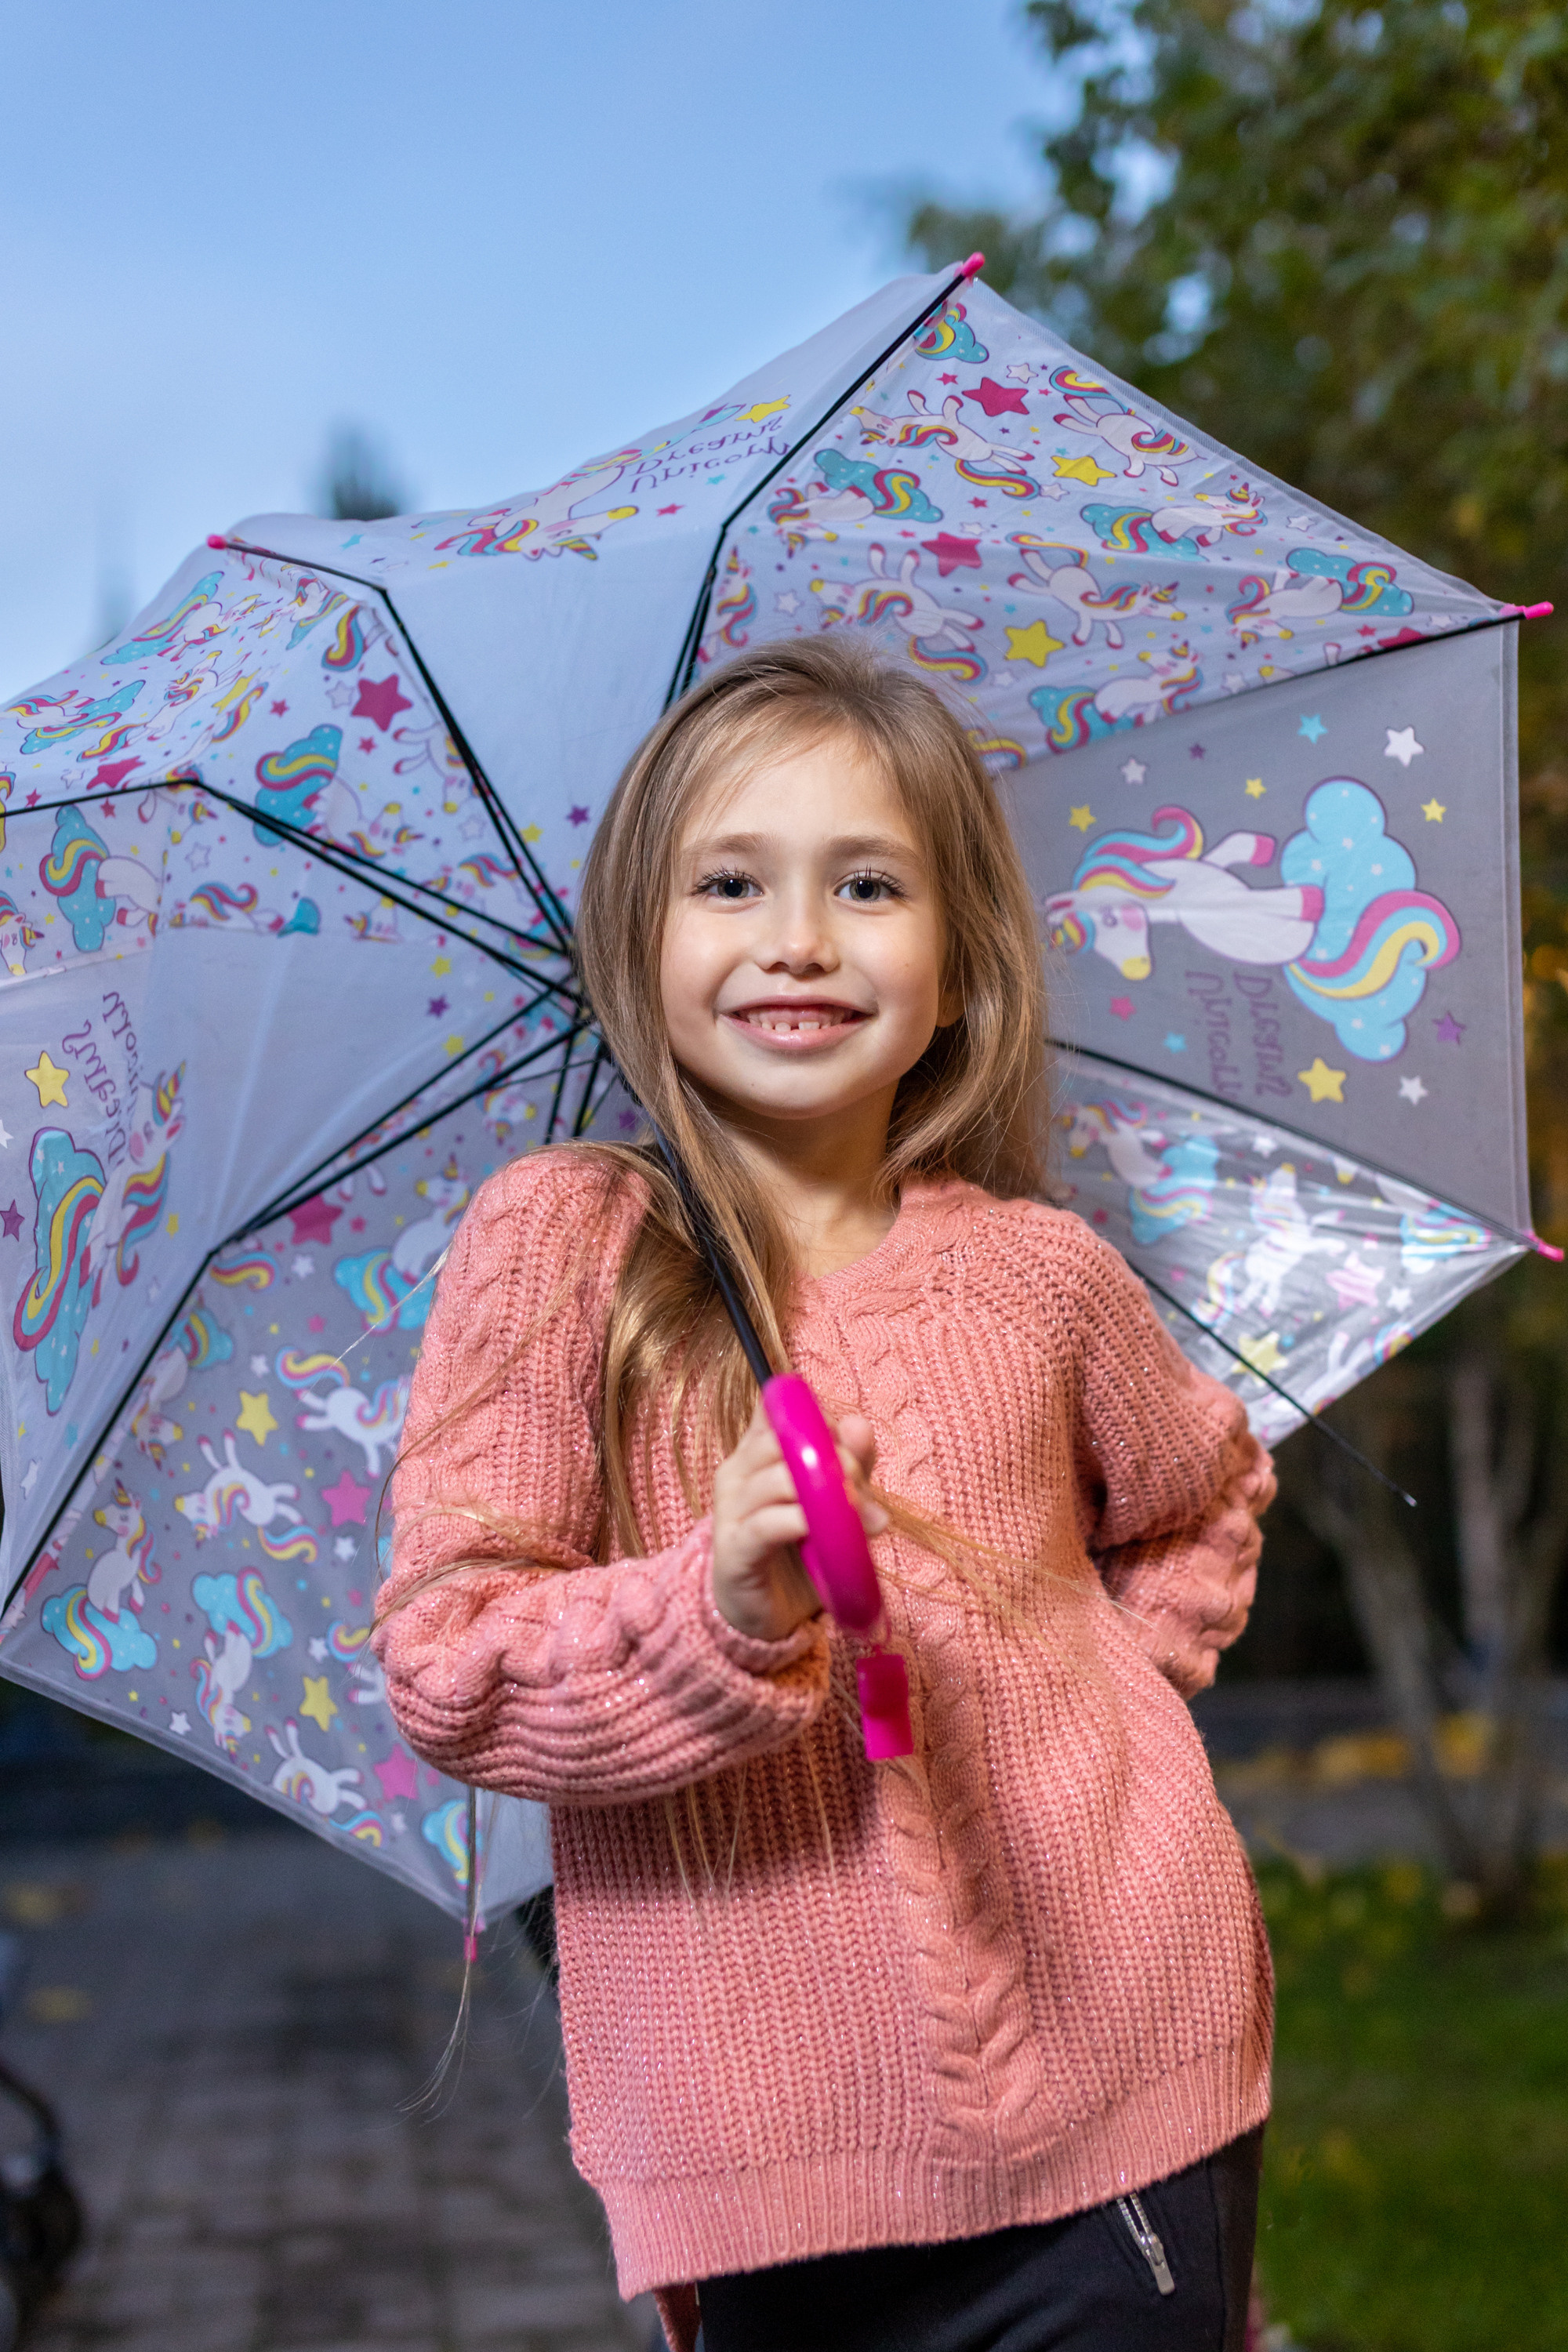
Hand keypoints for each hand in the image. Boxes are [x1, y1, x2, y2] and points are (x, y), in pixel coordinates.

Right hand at [710, 1397, 886, 1642]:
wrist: (767, 1615)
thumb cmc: (799, 1551)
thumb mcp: (832, 1503)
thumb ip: (849, 1465)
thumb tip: (861, 1427)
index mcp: (757, 1453)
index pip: (777, 1407)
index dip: (818, 1416)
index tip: (848, 1441)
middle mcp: (737, 1472)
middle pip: (782, 1439)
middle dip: (832, 1454)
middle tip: (862, 1484)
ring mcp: (730, 1510)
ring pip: (777, 1479)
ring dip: (825, 1493)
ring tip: (857, 1516)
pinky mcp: (733, 1549)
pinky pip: (765, 1524)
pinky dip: (799, 1521)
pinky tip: (819, 1530)